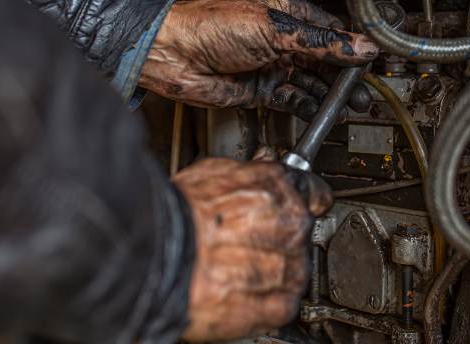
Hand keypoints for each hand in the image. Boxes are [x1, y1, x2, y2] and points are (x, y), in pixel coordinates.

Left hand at [139, 0, 376, 118]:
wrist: (172, 55)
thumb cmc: (211, 26)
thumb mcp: (274, 29)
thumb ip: (320, 41)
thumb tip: (359, 45)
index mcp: (286, 10)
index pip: (330, 28)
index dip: (352, 45)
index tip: (373, 59)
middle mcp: (281, 37)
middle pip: (324, 57)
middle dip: (345, 75)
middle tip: (364, 91)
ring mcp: (271, 63)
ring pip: (311, 80)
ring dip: (330, 93)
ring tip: (351, 105)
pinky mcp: (260, 88)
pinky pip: (292, 98)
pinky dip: (308, 105)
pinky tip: (322, 111)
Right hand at [173, 157, 330, 340]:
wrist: (155, 257)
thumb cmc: (176, 216)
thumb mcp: (212, 172)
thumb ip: (248, 173)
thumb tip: (262, 165)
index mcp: (276, 187)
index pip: (314, 194)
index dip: (303, 202)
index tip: (295, 209)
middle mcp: (289, 224)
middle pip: (301, 234)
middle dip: (279, 240)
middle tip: (246, 244)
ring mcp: (286, 265)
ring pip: (295, 271)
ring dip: (273, 273)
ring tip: (237, 271)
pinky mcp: (275, 304)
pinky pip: (285, 304)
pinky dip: (268, 303)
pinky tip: (244, 294)